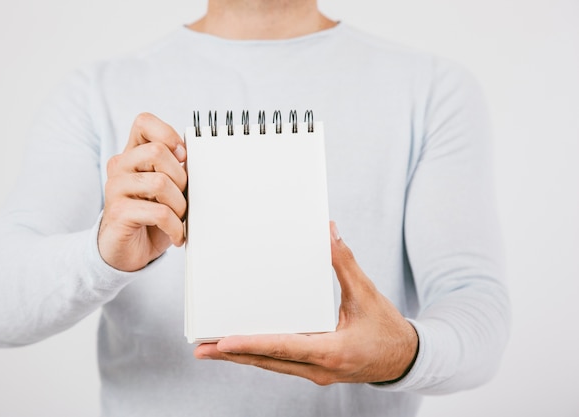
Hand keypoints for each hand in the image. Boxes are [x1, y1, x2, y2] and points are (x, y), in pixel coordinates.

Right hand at [98, 113, 186, 271]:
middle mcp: (121, 166)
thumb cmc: (152, 217)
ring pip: (160, 183)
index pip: (144, 122)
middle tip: (183, 197)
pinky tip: (176, 235)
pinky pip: (159, 212)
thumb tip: (193, 159)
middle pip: (157, 151)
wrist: (129, 252)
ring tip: (180, 218)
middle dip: (180, 177)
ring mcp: (116, 188)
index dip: (168, 134)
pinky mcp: (118, 212)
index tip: (183, 157)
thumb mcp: (169, 190)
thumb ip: (177, 170)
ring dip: (180, 205)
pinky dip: (175, 226)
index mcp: (134, 154)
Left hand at [194, 222, 418, 384]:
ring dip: (243, 357)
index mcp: (332, 351)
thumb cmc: (388, 329)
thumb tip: (327, 231)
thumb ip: (345, 262)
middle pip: (268, 361)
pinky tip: (245, 348)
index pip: (284, 348)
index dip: (252, 344)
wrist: (405, 360)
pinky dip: (261, 355)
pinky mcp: (315, 370)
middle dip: (234, 355)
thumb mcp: (367, 293)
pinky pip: (281, 363)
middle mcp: (319, 368)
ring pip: (271, 365)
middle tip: (201, 349)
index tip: (223, 343)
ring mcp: (316, 373)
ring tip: (213, 349)